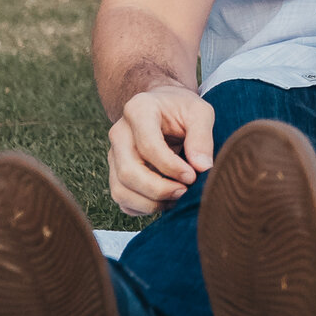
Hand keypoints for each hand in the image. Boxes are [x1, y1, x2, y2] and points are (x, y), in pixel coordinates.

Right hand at [107, 84, 215, 216]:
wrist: (164, 107)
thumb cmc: (182, 109)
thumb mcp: (200, 112)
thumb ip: (202, 137)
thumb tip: (202, 168)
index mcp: (138, 110)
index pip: (148, 146)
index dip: (171, 167)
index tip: (192, 176)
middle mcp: (119, 133)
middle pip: (128, 172)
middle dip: (159, 189)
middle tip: (185, 191)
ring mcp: (113, 155)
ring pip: (121, 190)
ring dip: (151, 203)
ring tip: (177, 198)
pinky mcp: (115, 173)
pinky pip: (122, 200)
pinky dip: (144, 208)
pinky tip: (166, 201)